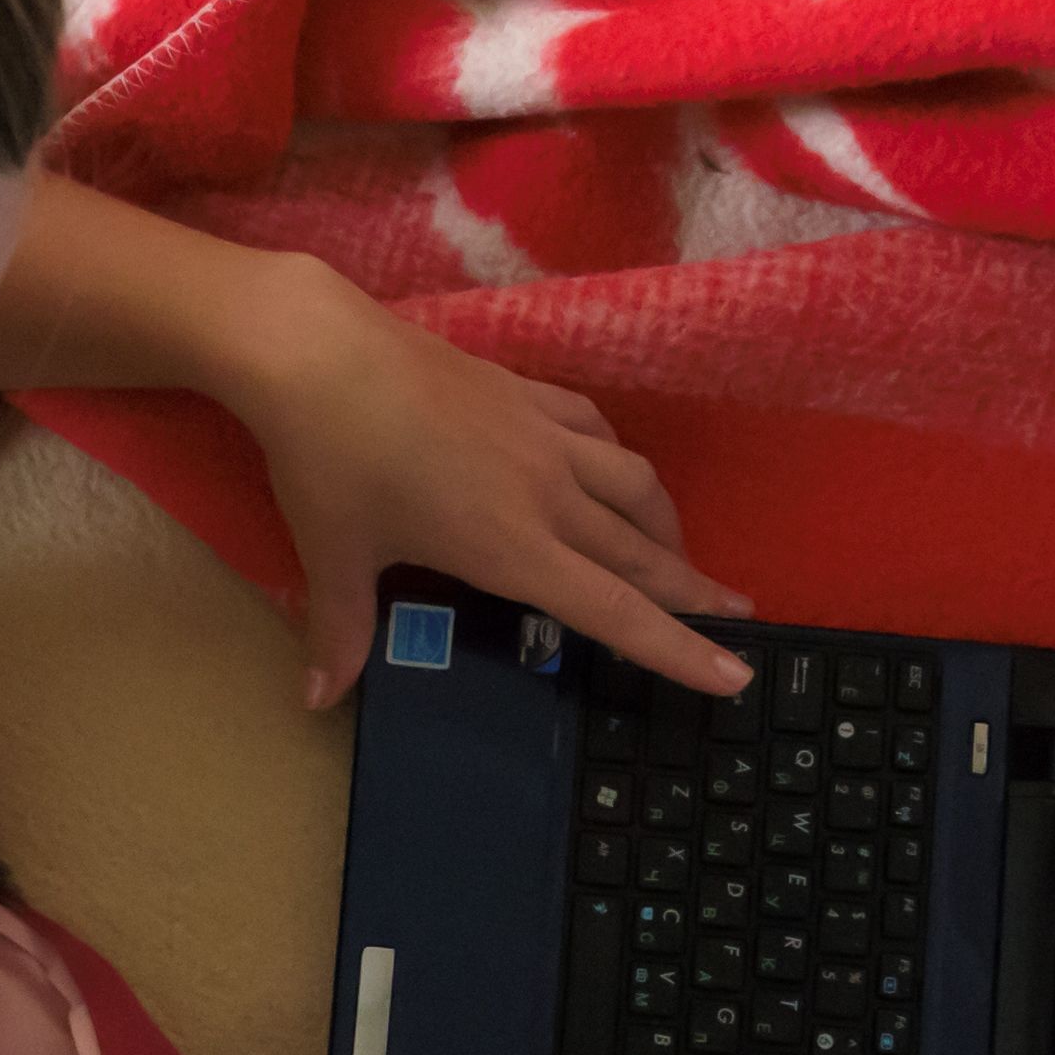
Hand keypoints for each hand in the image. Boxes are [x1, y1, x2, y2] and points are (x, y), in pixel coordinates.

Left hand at [224, 274, 750, 708]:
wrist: (320, 354)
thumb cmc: (328, 463)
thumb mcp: (334, 557)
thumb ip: (341, 631)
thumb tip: (317, 701)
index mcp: (512, 549)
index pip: (616, 613)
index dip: (678, 649)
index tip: (735, 676)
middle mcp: (547, 495)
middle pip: (642, 553)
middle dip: (694, 592)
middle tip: (738, 617)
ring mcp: (543, 436)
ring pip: (634, 486)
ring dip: (665, 527)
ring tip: (677, 553)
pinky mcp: (527, 393)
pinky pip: (597, 432)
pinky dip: (618, 462)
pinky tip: (614, 470)